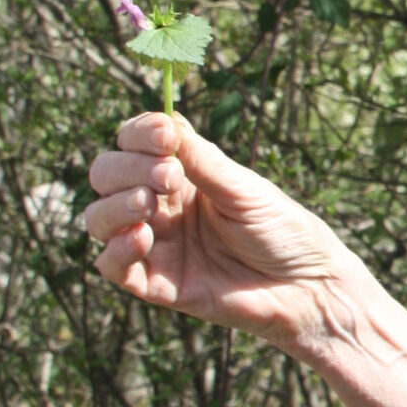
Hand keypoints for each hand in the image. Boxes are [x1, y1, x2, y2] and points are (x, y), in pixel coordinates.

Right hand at [84, 112, 352, 347]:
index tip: (163, 136)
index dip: (139, 135)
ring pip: (99, 219)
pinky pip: (112, 267)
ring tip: (148, 204)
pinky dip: (116, 250)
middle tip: (168, 176)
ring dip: (114, 206)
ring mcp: (156, 243)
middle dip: (127, 168)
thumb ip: (200, 159)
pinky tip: (141, 237)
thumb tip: (163, 119)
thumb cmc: (282, 230)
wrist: (307, 287)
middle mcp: (162, 205)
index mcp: (183, 173)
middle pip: (108, 175)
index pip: (135, 142)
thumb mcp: (242, 188)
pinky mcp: (156, 284)